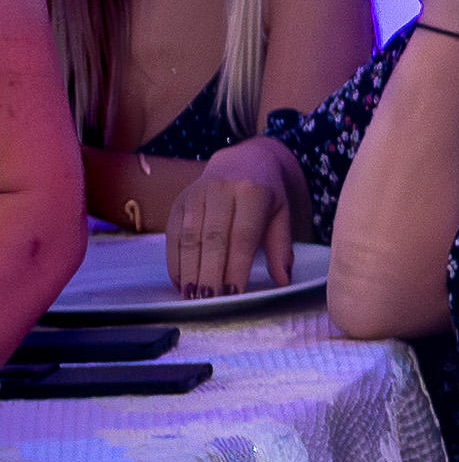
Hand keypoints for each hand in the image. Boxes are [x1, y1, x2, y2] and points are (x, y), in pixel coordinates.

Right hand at [164, 138, 296, 298]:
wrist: (241, 160)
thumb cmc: (265, 193)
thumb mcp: (281, 214)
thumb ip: (280, 246)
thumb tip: (283, 280)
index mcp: (251, 192)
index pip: (242, 235)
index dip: (236, 266)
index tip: (234, 294)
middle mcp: (220, 190)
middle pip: (211, 238)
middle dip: (209, 273)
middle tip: (210, 302)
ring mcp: (195, 195)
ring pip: (188, 238)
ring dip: (189, 271)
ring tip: (193, 297)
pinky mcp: (178, 203)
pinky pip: (172, 236)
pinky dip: (175, 262)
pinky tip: (181, 282)